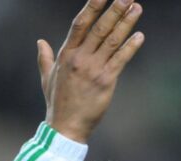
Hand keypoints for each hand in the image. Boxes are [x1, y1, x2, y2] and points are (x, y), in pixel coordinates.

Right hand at [37, 0, 143, 142]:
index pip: (80, 23)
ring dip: (126, 23)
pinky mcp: (106, 82)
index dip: (91, 7)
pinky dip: (130, 47)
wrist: (65, 127)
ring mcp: (93, 69)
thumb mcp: (47, 78)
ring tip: (137, 7)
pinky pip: (120, 60)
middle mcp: (79, 58)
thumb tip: (40, 42)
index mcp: (66, 54)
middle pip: (99, 28)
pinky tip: (139, 36)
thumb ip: (45, 58)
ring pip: (112, 41)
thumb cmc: (57, 103)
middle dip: (114, 9)